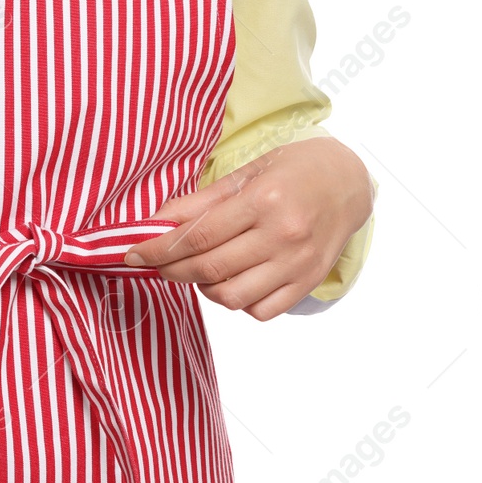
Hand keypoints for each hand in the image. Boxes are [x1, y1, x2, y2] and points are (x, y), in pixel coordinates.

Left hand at [123, 137, 373, 319]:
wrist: (349, 182)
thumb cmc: (293, 171)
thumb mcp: (246, 173)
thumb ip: (200, 201)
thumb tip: (156, 222)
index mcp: (263, 201)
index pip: (197, 235)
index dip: (158, 249)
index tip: (132, 254)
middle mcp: (283, 235)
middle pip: (210, 269)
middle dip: (171, 271)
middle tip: (155, 264)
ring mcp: (298, 264)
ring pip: (232, 297)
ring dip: (203, 288)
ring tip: (198, 270)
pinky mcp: (308, 283)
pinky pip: (261, 311)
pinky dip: (237, 303)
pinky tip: (232, 281)